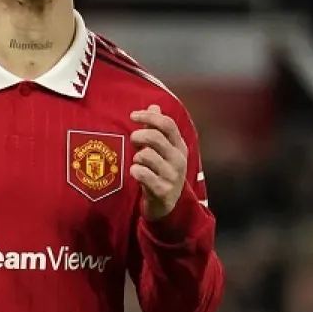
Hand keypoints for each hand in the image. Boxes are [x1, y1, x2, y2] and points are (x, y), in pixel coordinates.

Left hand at [129, 104, 187, 219]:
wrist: (167, 205)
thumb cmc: (161, 172)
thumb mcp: (164, 150)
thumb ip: (158, 129)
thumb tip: (154, 106)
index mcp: (179, 146)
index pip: (167, 124)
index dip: (149, 117)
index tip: (133, 115)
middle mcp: (178, 159)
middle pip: (155, 137)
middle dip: (138, 136)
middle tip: (134, 141)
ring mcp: (172, 176)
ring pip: (146, 155)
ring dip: (137, 157)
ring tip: (139, 163)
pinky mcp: (162, 190)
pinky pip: (141, 173)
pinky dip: (134, 171)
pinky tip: (136, 173)